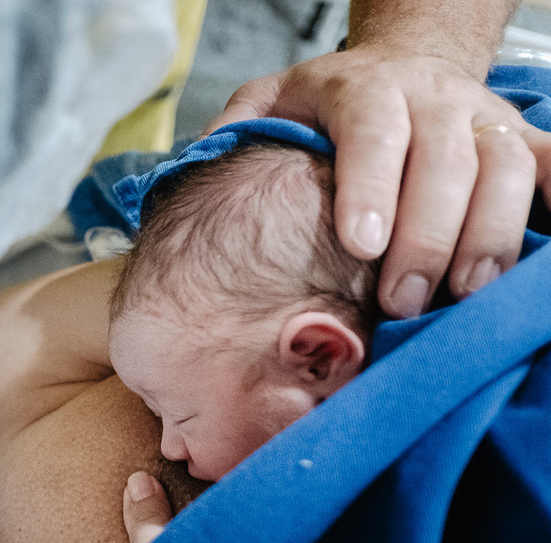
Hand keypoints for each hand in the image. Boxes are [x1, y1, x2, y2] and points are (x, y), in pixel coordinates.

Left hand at [210, 49, 550, 317]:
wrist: (393, 71)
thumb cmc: (318, 110)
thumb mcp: (266, 105)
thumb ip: (234, 136)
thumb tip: (197, 182)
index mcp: (360, 87)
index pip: (372, 129)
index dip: (372, 185)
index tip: (362, 245)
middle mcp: (430, 95)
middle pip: (445, 159)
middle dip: (428, 234)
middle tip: (403, 301)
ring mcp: (480, 117)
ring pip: (506, 167)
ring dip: (489, 234)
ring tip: (465, 295)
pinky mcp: (517, 139)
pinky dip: (550, 207)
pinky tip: (532, 261)